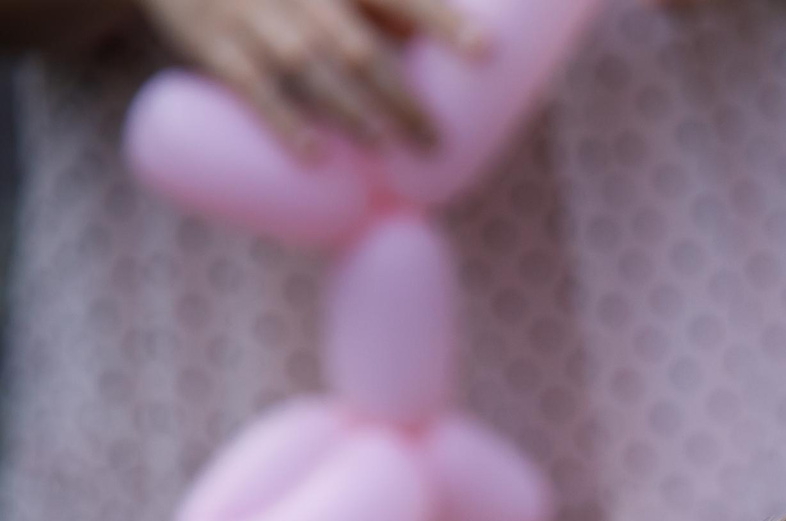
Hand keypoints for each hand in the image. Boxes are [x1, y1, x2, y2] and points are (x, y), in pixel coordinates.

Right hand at [138, 0, 484, 154]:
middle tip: (435, 141)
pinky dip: (285, 122)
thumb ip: (381, 11)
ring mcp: (253, 17)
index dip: (443, 20)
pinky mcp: (213, 44)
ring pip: (312, 69)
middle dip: (401, 98)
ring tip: (388, 146)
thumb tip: (453, 54)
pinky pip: (252, 86)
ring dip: (354, 112)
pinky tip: (316, 155)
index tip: (486, 50)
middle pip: (360, 48)